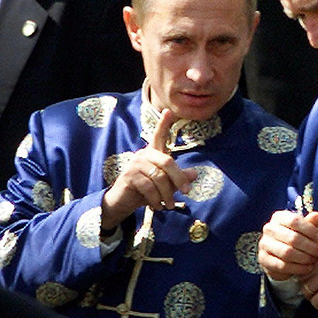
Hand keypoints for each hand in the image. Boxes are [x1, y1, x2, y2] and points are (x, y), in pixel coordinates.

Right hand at [101, 108, 195, 229]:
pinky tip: (156, 205)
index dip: (164, 124)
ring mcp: (135, 164)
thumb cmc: (146, 191)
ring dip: (166, 194)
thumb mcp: (165, 185)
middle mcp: (144, 155)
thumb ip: (178, 178)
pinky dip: (155, 199)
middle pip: (168, 162)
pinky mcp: (129, 176)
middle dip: (179, 178)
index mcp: (153, 153)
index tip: (169, 111)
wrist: (122, 203)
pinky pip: (149, 187)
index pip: (159, 136)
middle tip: (187, 191)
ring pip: (159, 177)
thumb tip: (195, 174)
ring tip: (168, 205)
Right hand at [259, 211, 317, 280]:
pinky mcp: (264, 260)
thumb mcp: (304, 229)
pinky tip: (307, 268)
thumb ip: (311, 223)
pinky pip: (283, 266)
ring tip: (315, 260)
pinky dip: (298, 268)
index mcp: (279, 217)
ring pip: (287, 253)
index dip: (310, 229)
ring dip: (305, 258)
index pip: (294, 220)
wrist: (280, 256)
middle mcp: (269, 228)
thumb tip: (317, 215)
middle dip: (311, 246)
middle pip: (292, 238)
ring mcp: (264, 244)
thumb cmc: (295, 238)